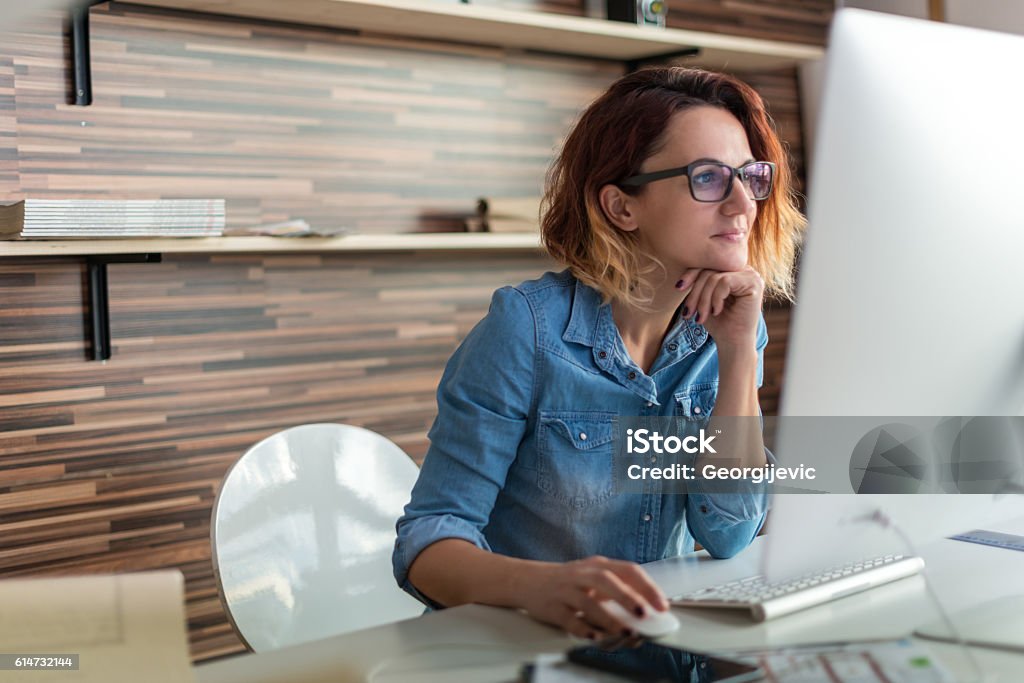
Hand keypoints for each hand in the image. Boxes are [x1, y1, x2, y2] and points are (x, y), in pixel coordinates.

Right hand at [519, 556, 668, 640]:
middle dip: (627, 597)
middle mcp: (582, 574)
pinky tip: (594, 635)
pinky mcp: (552, 607)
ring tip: (623, 631)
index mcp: (598, 566)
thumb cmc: (568, 582)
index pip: (627, 570)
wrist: (527, 580)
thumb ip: (617, 589)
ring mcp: (566, 590)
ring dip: (608, 618)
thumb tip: (648, 609)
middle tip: (643, 614)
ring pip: (587, 601)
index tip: (661, 605)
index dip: (647, 587)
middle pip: (606, 580)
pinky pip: (568, 618)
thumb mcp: (593, 577)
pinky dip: (582, 628)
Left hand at [676, 266, 763, 351]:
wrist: (732, 343)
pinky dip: (715, 298)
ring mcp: (751, 275)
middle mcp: (744, 269)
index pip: (708, 263)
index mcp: (733, 270)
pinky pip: (724, 282)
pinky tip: (716, 311)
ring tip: (701, 316)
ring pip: (715, 277)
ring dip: (703, 299)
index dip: (691, 273)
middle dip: (695, 292)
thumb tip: (683, 263)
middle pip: (710, 269)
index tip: (678, 287)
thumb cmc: (718, 322)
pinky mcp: (754, 284)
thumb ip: (699, 280)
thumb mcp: (704, 297)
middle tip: (689, 312)